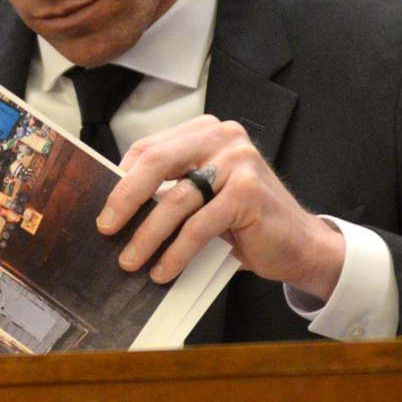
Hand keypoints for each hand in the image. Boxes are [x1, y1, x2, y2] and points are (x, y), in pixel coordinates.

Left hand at [96, 115, 345, 297]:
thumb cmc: (244, 219)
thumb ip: (171, 186)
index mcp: (206, 131)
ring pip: (176, 200)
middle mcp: (223, 137)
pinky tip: (163, 271)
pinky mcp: (248, 192)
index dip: (122, 178)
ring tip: (130, 261)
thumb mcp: (204, 192)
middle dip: (125, 198)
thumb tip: (116, 205)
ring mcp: (239, 162)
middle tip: (105, 227)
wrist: (298, 242)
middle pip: (157, 163)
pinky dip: (176, 252)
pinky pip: (198, 227)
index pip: (150, 148)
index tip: (103, 207)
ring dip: (147, 235)